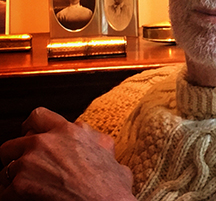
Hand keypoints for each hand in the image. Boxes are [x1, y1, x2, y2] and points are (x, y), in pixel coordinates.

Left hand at [0, 107, 134, 200]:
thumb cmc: (111, 185)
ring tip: (27, 189)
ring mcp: (30, 163)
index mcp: (69, 131)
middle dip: (17, 157)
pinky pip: (3, 193)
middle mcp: (46, 142)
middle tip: (26, 169)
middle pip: (13, 144)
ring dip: (14, 180)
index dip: (31, 127)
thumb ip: (95, 140)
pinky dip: (11, 198)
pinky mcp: (20, 186)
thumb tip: (95, 141)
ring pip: (6, 169)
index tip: (29, 134)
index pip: (38, 117)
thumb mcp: (109, 151)